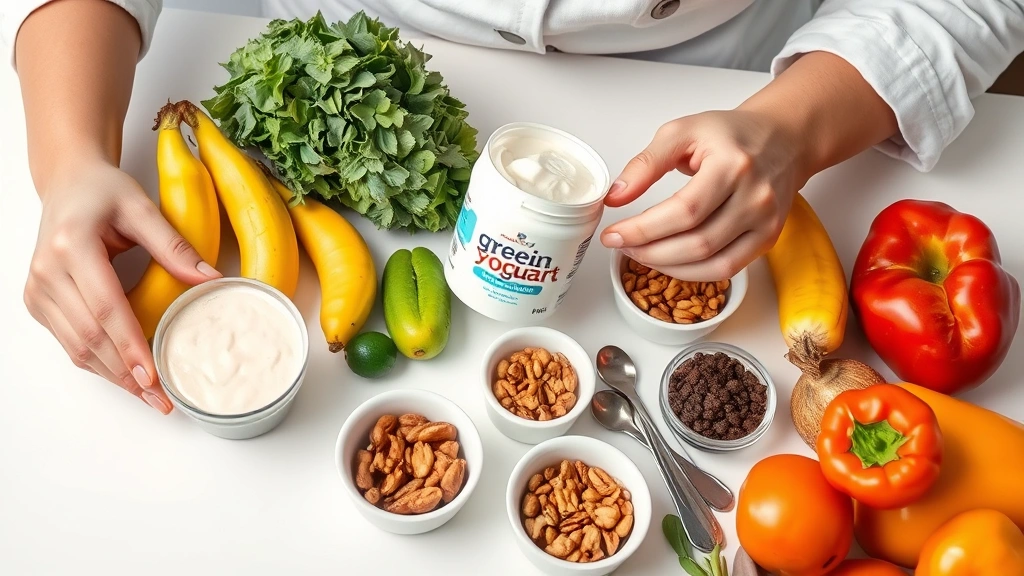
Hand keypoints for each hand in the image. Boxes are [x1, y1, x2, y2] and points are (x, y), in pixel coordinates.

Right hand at [23, 161, 219, 412]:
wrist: (67, 183)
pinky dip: (98, 363)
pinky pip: (69, 342)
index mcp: (72, 246)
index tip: (152, 374)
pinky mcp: (38, 301)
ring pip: (76, 347)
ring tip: (149, 396)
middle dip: (126, 372)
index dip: (129, 345)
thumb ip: (174, 245)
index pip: (105, 307)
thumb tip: (211, 278)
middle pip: (89, 336)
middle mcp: (47, 272)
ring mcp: (38, 289)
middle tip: (160, 398)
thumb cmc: (104, 192)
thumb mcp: (142, 208)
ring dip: (113, 376)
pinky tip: (127, 376)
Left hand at [599, 109, 807, 280]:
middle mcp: (756, 197)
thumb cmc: (730, 134)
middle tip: (622, 245)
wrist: (783, 138)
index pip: (684, 210)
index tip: (613, 234)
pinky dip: (693, 273)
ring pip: (712, 264)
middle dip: (650, 251)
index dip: (643, 229)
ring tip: (640, 253)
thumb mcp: (681, 132)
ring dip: (668, 267)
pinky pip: (727, 270)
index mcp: (733, 165)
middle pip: (697, 242)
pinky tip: (669, 262)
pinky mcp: (768, 239)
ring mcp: (766, 222)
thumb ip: (645, 164)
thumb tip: (615, 197)